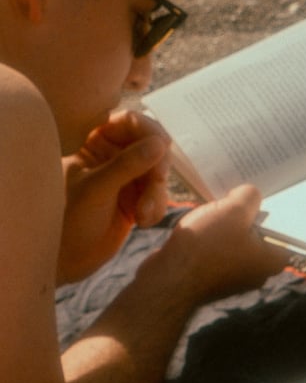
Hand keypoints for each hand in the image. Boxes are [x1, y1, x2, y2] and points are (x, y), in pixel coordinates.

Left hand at [58, 111, 171, 282]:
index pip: (130, 121)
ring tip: (143, 215)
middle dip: (156, 169)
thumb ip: (127, 165)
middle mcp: (111, 154)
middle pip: (151, 146)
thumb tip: (161, 143)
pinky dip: (157, 207)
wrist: (66, 261)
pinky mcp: (136, 198)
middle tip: (156, 184)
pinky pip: (159, 194)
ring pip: (158, 173)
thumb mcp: (96, 189)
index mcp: (92, 141)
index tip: (162, 148)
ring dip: (157, 194)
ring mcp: (125, 177)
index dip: (150, 132)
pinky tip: (143, 222)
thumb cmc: (67, 220)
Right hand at [166, 185, 289, 301]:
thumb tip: (247, 196)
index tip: (266, 192)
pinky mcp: (210, 277)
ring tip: (215, 204)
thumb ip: (249, 196)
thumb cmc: (207, 247)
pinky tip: (199, 221)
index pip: (285, 230)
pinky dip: (209, 236)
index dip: (276, 209)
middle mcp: (257, 272)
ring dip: (225, 223)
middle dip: (247, 213)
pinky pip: (216, 250)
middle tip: (238, 192)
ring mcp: (232, 277)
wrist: (168, 280)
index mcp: (272, 261)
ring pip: (235, 240)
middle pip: (258, 233)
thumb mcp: (234, 209)